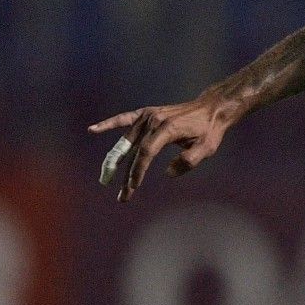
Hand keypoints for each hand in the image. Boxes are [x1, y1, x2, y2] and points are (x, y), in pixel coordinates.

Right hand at [87, 96, 240, 202]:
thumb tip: (167, 172)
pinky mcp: (146, 113)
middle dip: (126, 174)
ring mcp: (148, 116)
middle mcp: (154, 120)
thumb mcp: (207, 148)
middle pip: (134, 150)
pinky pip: (124, 119)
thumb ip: (189, 161)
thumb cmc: (210, 130)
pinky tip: (92, 130)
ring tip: (106, 179)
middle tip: (122, 195)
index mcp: (168, 128)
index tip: (133, 187)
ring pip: (127, 141)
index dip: (138, 170)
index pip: (147, 152)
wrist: (212, 109)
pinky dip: (108, 124)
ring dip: (116, 160)